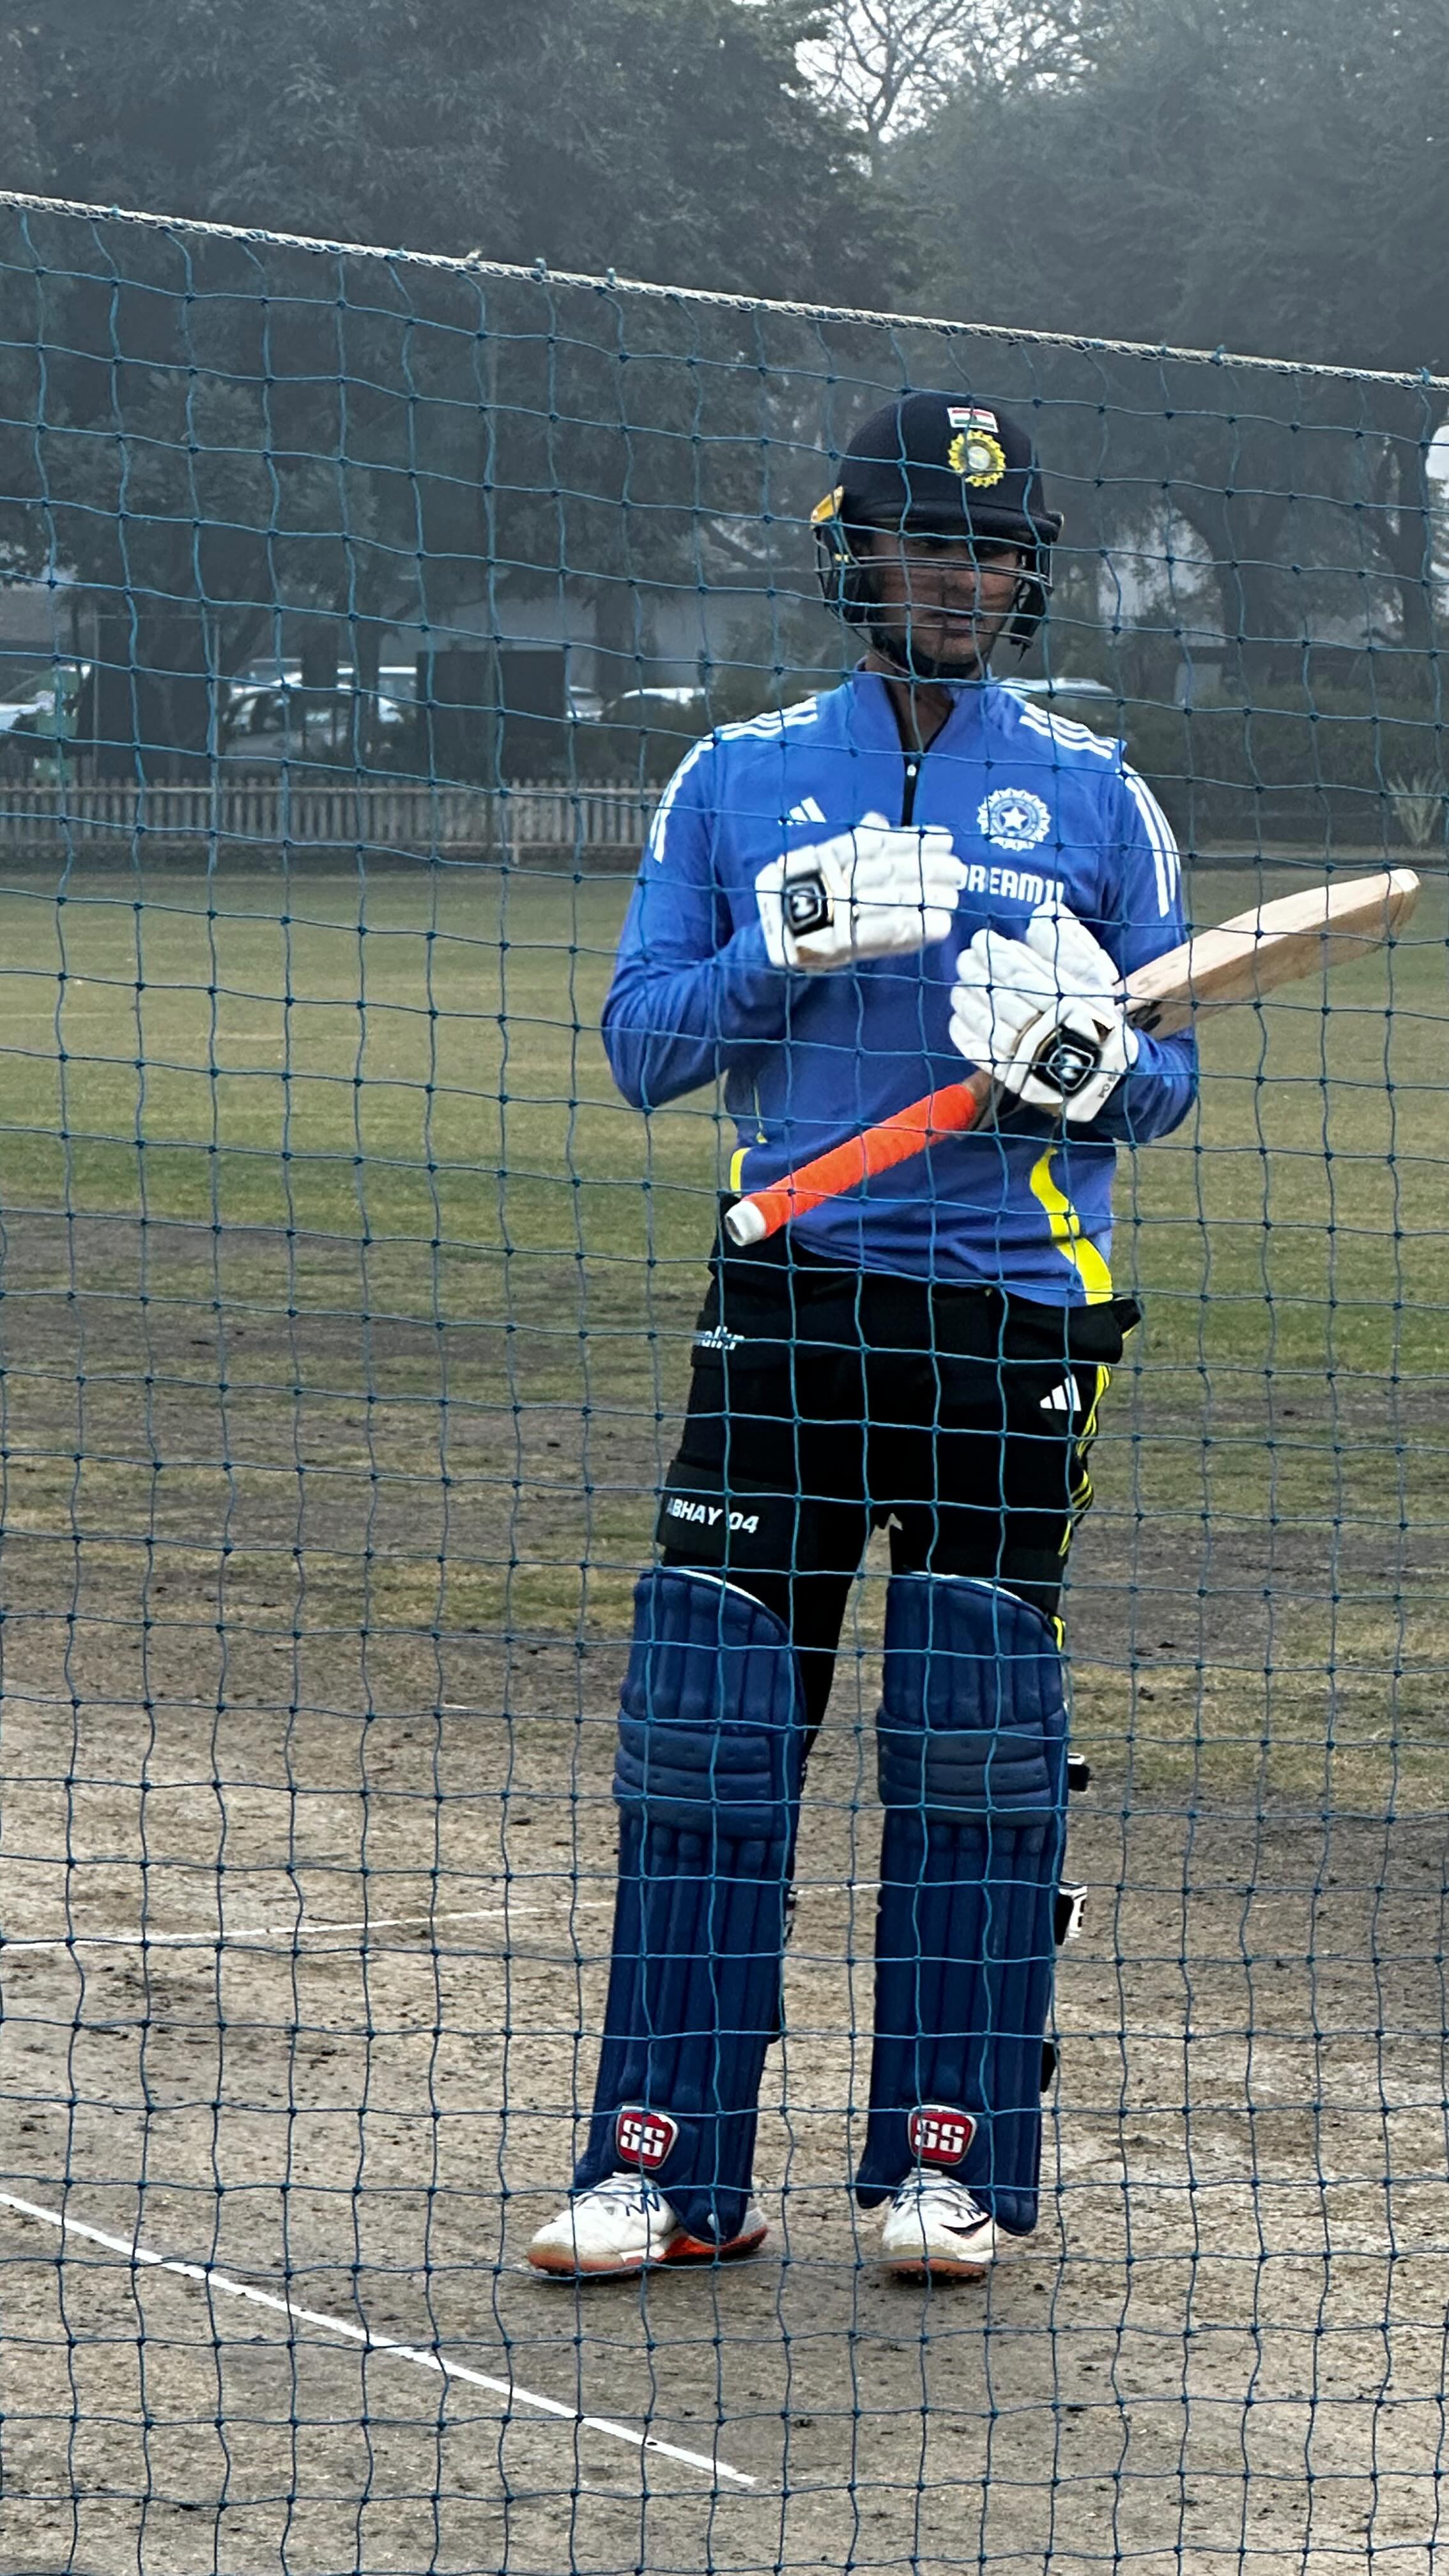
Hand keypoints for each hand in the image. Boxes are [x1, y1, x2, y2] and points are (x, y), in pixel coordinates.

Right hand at [756, 813, 966, 972]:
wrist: (766, 943)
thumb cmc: (799, 900)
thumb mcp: (818, 865)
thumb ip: (850, 845)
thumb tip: (879, 821)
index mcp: (821, 858)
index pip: (872, 844)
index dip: (911, 841)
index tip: (944, 838)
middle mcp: (824, 882)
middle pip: (883, 871)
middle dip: (925, 869)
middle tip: (958, 869)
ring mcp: (827, 914)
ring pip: (884, 902)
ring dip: (923, 898)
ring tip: (954, 897)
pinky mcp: (833, 946)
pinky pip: (879, 937)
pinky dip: (910, 931)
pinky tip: (937, 927)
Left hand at [948, 904, 1138, 1120]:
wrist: (1102, 1073)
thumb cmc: (1096, 1017)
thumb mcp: (1093, 976)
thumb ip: (1068, 944)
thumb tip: (1041, 915)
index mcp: (1061, 1000)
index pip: (1018, 971)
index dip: (995, 953)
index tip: (981, 938)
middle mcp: (1040, 1026)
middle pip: (996, 993)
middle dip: (975, 971)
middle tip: (964, 958)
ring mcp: (1023, 1053)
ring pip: (984, 1020)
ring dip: (965, 1000)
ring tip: (959, 985)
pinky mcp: (1011, 1074)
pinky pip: (979, 1051)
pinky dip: (964, 1034)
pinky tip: (958, 1019)